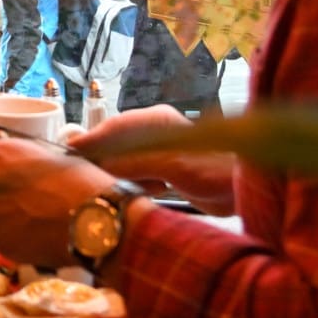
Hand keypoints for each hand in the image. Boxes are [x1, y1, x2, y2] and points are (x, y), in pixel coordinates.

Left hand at [0, 134, 116, 268]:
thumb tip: (22, 171)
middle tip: (20, 206)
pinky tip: (34, 239)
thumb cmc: (79, 181)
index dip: (3, 176)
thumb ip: (25, 162)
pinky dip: (11, 240)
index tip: (17, 184)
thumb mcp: (49, 156)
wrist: (91, 217)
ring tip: (28, 225)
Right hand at [67, 104, 235, 214]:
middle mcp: (157, 133)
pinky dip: (132, 186)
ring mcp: (164, 154)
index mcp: (156, 121)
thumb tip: (93, 162)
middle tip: (76, 179)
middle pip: (116, 146)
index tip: (65, 155)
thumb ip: (130, 161)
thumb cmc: (216, 169)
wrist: (252, 188)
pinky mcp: (171, 174)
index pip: (112, 128)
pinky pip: (140, 178)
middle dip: (100, 162)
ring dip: (116, 176)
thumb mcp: (169, 163)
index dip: (89, 142)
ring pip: (127, 163)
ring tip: (99, 189)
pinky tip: (132, 196)